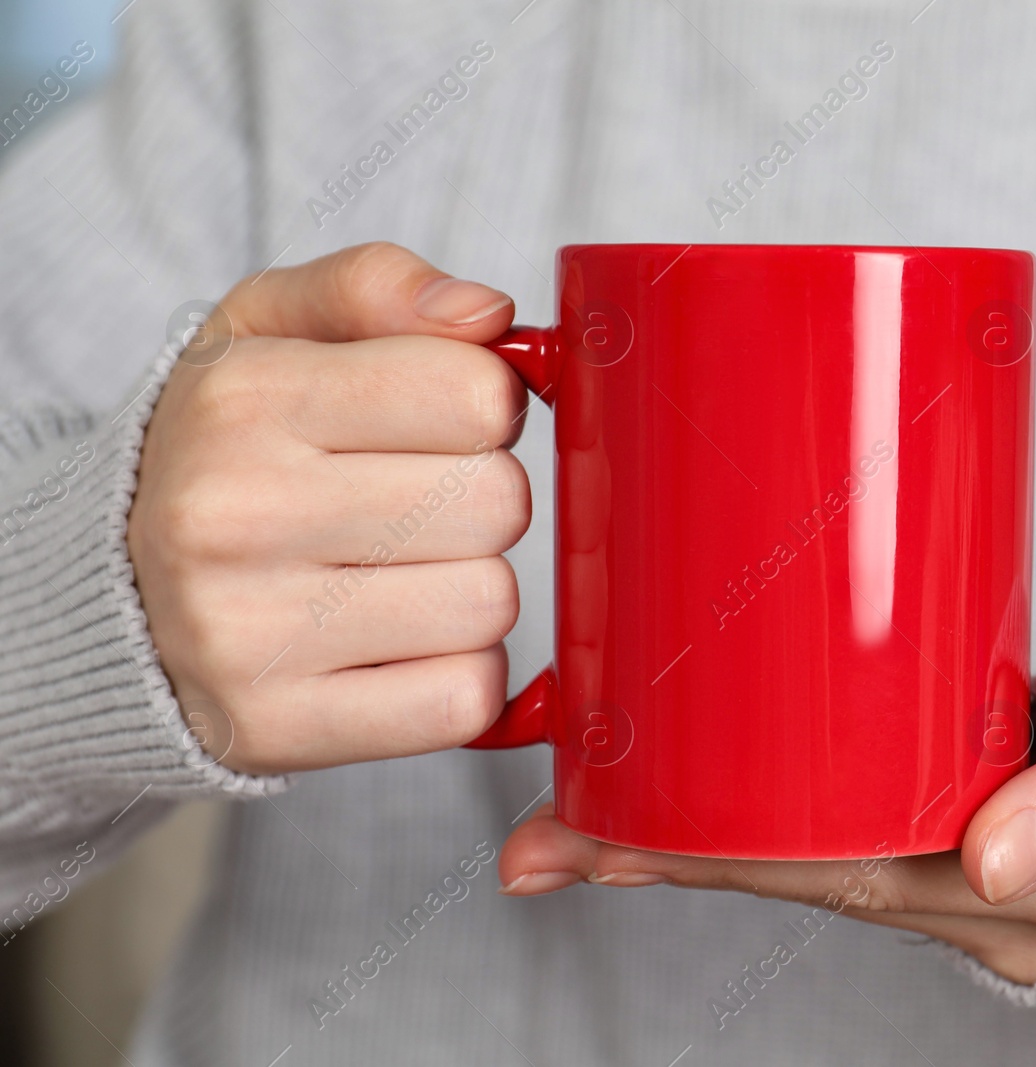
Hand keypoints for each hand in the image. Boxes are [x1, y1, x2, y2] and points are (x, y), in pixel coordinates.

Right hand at [128, 242, 530, 774]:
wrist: (103, 591)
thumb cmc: (225, 448)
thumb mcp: (267, 328)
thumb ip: (378, 287)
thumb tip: (490, 316)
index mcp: (244, 401)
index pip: (477, 395)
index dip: (487, 405)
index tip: (444, 420)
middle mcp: (234, 518)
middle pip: (497, 503)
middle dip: (483, 498)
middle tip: (417, 502)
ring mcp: (249, 635)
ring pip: (489, 604)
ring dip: (470, 589)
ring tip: (396, 574)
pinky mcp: (278, 729)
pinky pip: (463, 700)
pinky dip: (457, 675)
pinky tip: (398, 645)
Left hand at [499, 677, 1035, 983]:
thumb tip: (993, 859)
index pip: (849, 874)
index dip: (721, 858)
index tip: (604, 841)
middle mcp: (996, 905)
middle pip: (809, 881)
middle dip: (671, 864)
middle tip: (544, 841)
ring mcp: (982, 884)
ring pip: (821, 874)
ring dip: (694, 859)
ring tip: (569, 836)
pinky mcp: (976, 845)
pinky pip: (856, 853)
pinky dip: (763, 839)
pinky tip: (679, 824)